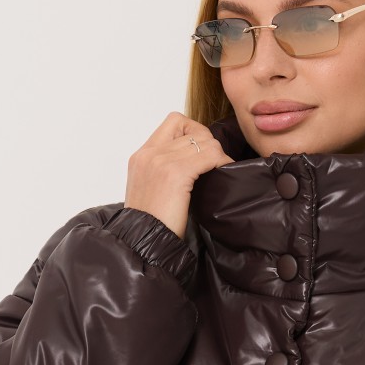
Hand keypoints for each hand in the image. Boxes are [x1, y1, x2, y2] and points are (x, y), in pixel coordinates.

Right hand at [124, 112, 234, 241]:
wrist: (141, 242)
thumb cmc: (150, 224)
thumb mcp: (149, 189)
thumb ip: (162, 170)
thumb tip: (192, 162)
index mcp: (141, 156)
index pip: (174, 122)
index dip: (194, 132)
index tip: (202, 152)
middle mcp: (149, 153)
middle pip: (192, 130)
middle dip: (209, 144)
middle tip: (216, 163)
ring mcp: (160, 161)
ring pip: (203, 141)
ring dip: (217, 154)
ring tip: (221, 169)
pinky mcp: (175, 173)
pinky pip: (209, 155)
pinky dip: (221, 161)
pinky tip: (223, 172)